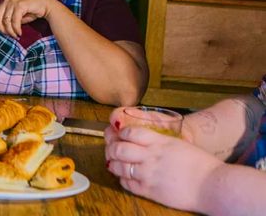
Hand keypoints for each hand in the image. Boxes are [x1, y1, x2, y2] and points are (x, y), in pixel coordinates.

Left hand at [0, 0, 54, 37]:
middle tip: (10, 36)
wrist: (44, 5)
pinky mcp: (20, 5)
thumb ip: (7, 21)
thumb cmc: (29, 12)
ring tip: (16, 36)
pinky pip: (14, 21)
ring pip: (6, 21)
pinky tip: (20, 32)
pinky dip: (16, 29)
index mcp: (3, 3)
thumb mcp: (15, 17)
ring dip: (11, 31)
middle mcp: (6, 1)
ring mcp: (12, 2)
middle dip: (3, 31)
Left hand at [105, 108, 223, 212]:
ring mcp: (148, 174)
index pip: (130, 132)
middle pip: (118, 148)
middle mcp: (150, 156)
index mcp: (159, 141)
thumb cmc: (201, 164)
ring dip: (112, 163)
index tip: (118, 134)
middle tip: (110, 148)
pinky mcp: (149, 190)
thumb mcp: (179, 144)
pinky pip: (126, 184)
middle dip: (111, 147)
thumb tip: (148, 140)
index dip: (120, 133)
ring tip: (112, 161)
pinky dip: (121, 179)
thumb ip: (160, 142)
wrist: (213, 185)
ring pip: (118, 166)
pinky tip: (124, 177)